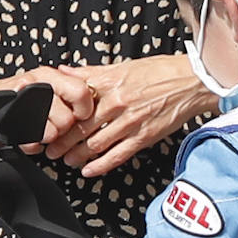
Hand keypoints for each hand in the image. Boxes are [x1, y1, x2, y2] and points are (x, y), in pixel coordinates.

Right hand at [0, 66, 95, 146]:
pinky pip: (31, 142)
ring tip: (41, 131)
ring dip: (47, 137)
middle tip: (57, 127)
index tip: (80, 118)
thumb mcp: (46, 84)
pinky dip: (31, 145)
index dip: (85, 111)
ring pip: (51, 132)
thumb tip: (93, 105)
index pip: (83, 93)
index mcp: (51, 76)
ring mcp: (22, 100)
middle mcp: (37, 84)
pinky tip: (28, 137)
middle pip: (68, 119)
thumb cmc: (19, 95)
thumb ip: (69, 91)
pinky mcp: (7, 116)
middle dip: (64, 129)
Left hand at [45, 54, 216, 177]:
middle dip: (62, 142)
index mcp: (110, 83)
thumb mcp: (122, 66)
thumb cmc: (158, 72)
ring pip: (96, 144)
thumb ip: (91, 72)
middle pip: (81, 127)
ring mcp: (131, 122)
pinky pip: (117, 155)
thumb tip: (64, 71)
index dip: (58, 117)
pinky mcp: (144, 136)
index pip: (75, 103)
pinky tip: (89, 170)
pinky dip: (100, 165)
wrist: (191, 81)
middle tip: (50, 150)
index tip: (47, 125)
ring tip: (66, 160)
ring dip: (77, 155)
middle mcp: (117, 103)